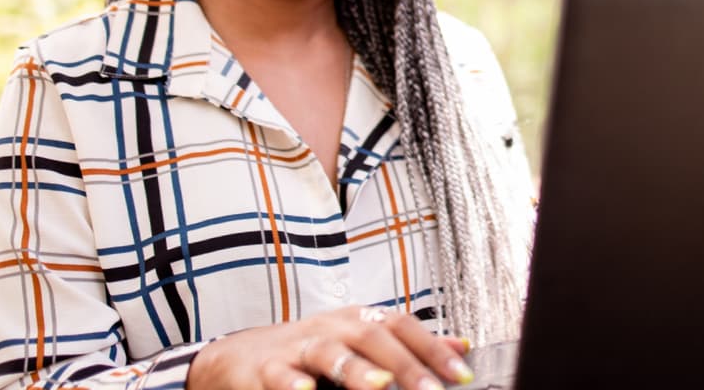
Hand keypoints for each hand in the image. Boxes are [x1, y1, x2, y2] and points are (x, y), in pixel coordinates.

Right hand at [189, 306, 475, 389]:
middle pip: (373, 337)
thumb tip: (462, 348)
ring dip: (356, 370)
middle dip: (405, 365)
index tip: (461, 375)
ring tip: (379, 386)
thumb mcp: (361, 341)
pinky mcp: (266, 370)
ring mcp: (299, 347)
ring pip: (329, 353)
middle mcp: (333, 328)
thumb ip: (410, 347)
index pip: (403, 326)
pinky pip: (281, 377)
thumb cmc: (311, 350)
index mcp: (359, 319)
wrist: (241, 356)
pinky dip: (294, 385)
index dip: (432, 348)